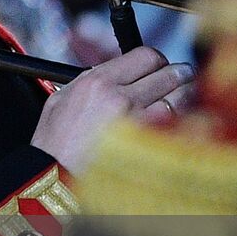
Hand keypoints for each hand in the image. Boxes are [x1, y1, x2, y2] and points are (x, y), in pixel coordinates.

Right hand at [30, 46, 194, 170]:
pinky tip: (176, 122)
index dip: (156, 59)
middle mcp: (121, 99)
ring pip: (180, 99)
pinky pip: (178, 127)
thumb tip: (117, 72)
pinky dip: (180, 122)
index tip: (159, 64)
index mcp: (97, 83)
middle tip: (182, 75)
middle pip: (168, 74)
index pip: (145, 56)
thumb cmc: (54, 145)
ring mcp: (139, 124)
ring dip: (182, 97)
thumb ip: (91, 81)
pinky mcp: (151, 147)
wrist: (56, 179)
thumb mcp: (61, 100)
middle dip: (178, 74)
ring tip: (181, 98)